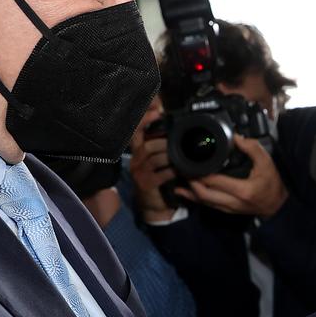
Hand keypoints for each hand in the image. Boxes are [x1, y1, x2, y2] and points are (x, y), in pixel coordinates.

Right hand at [129, 103, 176, 222]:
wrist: (153, 205)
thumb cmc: (158, 178)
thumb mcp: (157, 160)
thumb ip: (162, 146)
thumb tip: (174, 129)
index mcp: (138, 152)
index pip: (136, 132)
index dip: (145, 120)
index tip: (157, 110)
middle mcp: (136, 161)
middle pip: (148, 145)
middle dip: (164, 143)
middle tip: (176, 143)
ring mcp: (140, 173)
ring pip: (154, 158)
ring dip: (169, 156)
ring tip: (180, 156)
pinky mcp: (147, 184)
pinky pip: (161, 174)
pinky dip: (172, 171)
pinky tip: (179, 170)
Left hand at [174, 134, 288, 218]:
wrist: (277, 205)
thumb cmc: (273, 183)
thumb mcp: (267, 163)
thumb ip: (252, 148)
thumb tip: (236, 136)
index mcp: (242, 190)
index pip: (214, 181)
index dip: (200, 173)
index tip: (191, 161)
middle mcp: (232, 202)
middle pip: (203, 194)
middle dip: (190, 181)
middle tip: (182, 168)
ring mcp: (228, 209)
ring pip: (202, 201)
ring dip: (189, 191)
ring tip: (179, 177)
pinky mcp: (226, 211)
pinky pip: (206, 205)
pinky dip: (194, 197)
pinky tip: (184, 191)